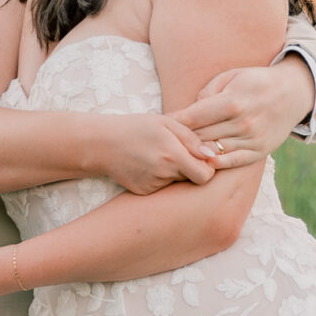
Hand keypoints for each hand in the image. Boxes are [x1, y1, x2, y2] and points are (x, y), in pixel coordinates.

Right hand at [96, 112, 218, 194]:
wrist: (101, 143)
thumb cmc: (136, 128)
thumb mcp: (166, 123)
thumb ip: (192, 139)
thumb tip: (213, 155)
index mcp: (173, 155)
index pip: (206, 175)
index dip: (207, 167)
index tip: (200, 157)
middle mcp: (164, 174)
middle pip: (193, 179)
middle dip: (191, 168)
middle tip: (177, 153)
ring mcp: (153, 186)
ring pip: (177, 183)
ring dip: (174, 172)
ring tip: (158, 156)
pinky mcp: (144, 191)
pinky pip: (162, 187)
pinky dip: (160, 178)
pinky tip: (147, 165)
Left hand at [172, 56, 315, 163]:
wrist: (292, 93)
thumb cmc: (255, 82)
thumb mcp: (231, 76)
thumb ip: (208, 91)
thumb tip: (191, 110)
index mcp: (232, 102)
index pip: (194, 117)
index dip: (174, 123)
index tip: (158, 125)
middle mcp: (242, 123)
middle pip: (201, 136)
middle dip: (181, 139)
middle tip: (163, 142)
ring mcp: (252, 139)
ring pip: (214, 151)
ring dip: (195, 154)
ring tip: (177, 153)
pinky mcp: (260, 151)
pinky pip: (233, 162)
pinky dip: (216, 164)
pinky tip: (203, 162)